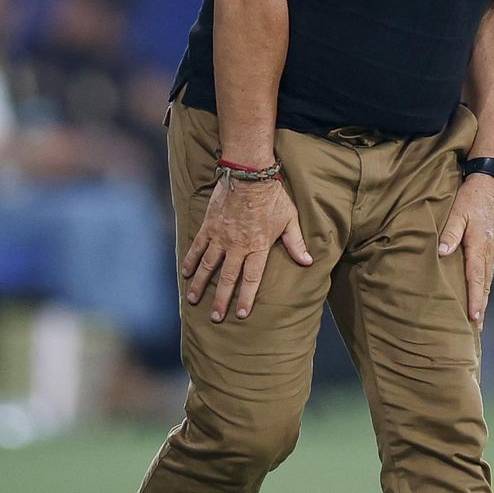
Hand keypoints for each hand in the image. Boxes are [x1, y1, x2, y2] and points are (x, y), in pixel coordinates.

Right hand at [182, 176, 311, 321]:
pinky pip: (197, 247)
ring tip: (193, 300)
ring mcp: (221, 237)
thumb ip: (296, 243)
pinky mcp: (209, 226)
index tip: (240, 314)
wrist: (249, 175)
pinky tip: (185, 273)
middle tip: (215, 317)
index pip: (252, 279)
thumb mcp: (290, 220)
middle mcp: (237, 246)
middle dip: (221, 300)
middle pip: (228, 278)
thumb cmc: (273, 197)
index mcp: (258, 247)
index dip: (246, 298)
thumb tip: (308, 261)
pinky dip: (191, 260)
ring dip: (200, 284)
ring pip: (208, 266)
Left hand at [437, 172, 493, 326]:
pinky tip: (480, 292)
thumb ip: (449, 234)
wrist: (487, 183)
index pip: (477, 278)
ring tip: (479, 318)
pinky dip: (484, 285)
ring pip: (488, 279)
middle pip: (485, 284)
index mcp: (480, 245)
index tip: (475, 318)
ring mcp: (493, 248)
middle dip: (482, 306)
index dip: (475, 299)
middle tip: (478, 329)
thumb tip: (441, 253)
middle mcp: (490, 250)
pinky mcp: (492, 245)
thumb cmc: (469, 197)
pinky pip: (488, 270)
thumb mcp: (456, 213)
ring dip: (484, 298)